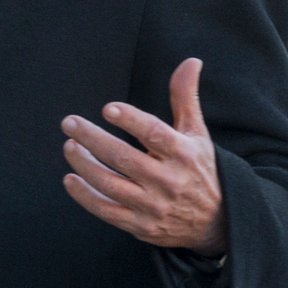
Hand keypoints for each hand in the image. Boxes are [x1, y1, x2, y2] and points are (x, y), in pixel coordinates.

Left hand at [61, 58, 226, 256]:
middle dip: (93, 139)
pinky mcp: (142, 226)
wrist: (219, 222)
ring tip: (69, 145)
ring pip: (111, 185)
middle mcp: (169, 181)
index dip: (131, 120)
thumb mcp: (197, 133)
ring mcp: (154, 206)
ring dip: (85, 165)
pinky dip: (86, 197)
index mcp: (184, 154)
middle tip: (69, 122)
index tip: (108, 108)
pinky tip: (70, 178)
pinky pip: (108, 211)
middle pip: (124, 159)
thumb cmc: (200, 169)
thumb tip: (190, 61)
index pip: (155, 134)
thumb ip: (185, 97)